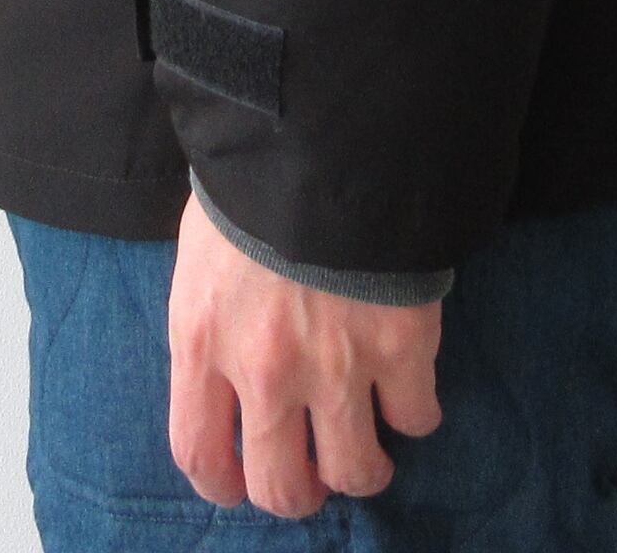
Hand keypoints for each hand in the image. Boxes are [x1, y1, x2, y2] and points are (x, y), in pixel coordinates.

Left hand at [164, 185, 445, 515]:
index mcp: (202, 340)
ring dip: (364, 468)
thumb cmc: (253, 173)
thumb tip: (226, 358)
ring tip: (369, 447)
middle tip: (314, 470)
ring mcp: (336, 364)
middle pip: (282, 487)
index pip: (199, 455)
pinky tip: (410, 389)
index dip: (224, 484)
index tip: (241, 480)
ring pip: (356, 470)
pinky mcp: (400, 343)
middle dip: (300, 491)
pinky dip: (416, 413)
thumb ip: (211, 316)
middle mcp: (264, 370)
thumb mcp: (203, 248)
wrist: (323, 125)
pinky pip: (417, 417)